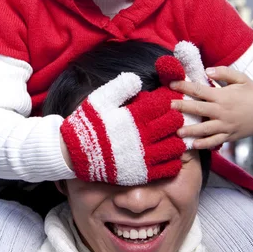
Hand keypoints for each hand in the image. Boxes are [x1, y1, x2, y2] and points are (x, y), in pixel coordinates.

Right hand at [60, 56, 186, 184]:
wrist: (74, 153)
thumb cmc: (88, 124)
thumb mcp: (100, 99)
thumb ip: (120, 87)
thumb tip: (137, 78)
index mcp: (133, 116)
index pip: (163, 104)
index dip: (169, 100)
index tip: (169, 99)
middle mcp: (142, 136)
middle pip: (174, 124)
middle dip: (176, 117)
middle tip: (173, 115)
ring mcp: (144, 156)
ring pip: (175, 146)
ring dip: (178, 138)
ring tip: (172, 135)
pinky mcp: (142, 173)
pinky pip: (168, 167)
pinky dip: (174, 160)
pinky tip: (170, 154)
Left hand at [170, 66, 252, 148]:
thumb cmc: (252, 92)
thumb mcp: (241, 78)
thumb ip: (223, 72)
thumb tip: (207, 70)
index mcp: (223, 96)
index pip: (199, 90)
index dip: (184, 87)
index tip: (171, 85)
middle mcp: (222, 112)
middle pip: (198, 109)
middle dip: (182, 108)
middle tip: (168, 107)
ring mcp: (226, 125)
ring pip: (204, 130)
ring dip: (190, 131)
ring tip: (177, 132)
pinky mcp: (229, 136)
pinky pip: (215, 141)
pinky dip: (204, 144)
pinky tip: (193, 145)